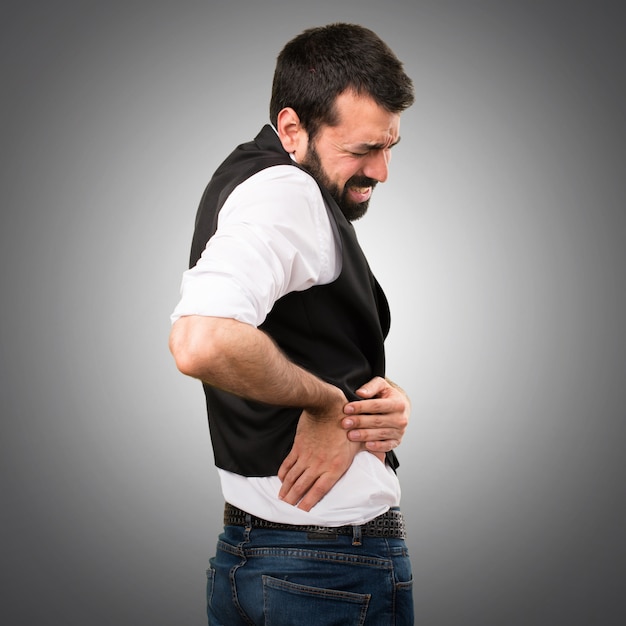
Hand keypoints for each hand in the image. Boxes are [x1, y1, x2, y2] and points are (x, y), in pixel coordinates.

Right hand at [278, 397, 360, 511]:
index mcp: (335, 467)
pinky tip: (281, 479)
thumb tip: (381, 458)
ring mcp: (307, 456)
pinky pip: (289, 464)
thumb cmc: (347, 423)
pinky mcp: (299, 446)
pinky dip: (283, 473)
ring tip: (281, 498)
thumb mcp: (361, 441)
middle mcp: (319, 465)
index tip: (302, 511)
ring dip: (286, 489)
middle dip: (293, 499)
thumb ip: (368, 453)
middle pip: (302, 487)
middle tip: (287, 507)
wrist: (328, 407)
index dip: (309, 503)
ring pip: (293, 477)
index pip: (319, 491)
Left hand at [342, 377, 409, 457]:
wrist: (401, 407)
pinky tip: (366, 445)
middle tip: (345, 423)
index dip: (361, 407)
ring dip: (364, 435)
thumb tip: (360, 393)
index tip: (347, 408)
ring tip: (350, 435)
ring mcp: (399, 431)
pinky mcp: (397, 441)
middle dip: (359, 422)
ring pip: (380, 434)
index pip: (376, 405)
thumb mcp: (381, 385)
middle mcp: (401, 418)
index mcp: (398, 403)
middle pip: (377, 421)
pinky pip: (387, 445)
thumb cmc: (387, 395)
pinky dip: (377, 447)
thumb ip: (371, 387)